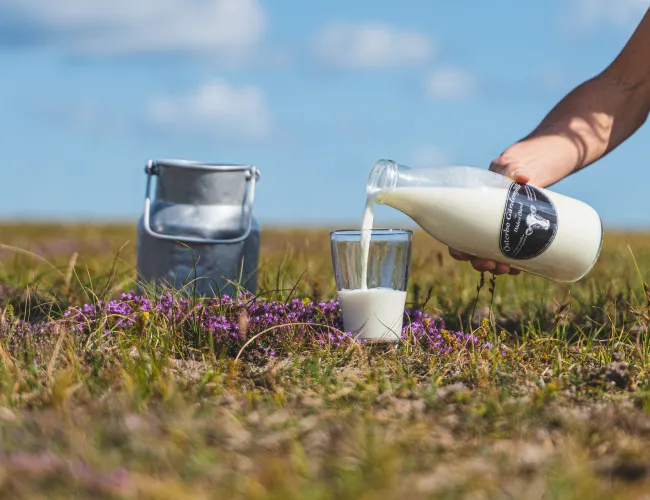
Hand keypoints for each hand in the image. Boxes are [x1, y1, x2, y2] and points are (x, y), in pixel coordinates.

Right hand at [448, 137, 569, 275]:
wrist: (532, 170)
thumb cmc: (512, 168)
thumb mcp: (510, 168)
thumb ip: (513, 170)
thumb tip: (523, 177)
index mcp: (470, 212)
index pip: (455, 236)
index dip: (457, 249)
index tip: (464, 255)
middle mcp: (481, 226)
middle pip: (473, 252)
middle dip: (480, 263)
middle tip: (493, 265)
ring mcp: (499, 233)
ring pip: (491, 256)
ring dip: (496, 267)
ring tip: (509, 269)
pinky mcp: (517, 235)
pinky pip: (511, 255)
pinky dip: (514, 263)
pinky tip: (521, 267)